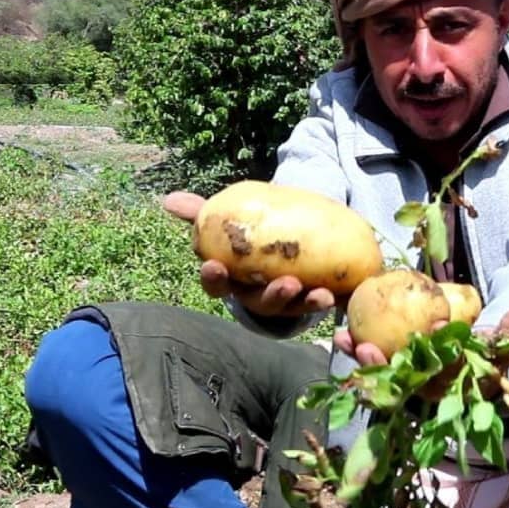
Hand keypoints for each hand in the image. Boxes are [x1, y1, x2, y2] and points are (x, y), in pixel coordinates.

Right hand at [163, 190, 335, 317]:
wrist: (285, 240)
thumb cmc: (248, 234)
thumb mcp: (226, 221)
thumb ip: (201, 212)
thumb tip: (168, 199)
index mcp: (231, 279)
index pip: (216, 284)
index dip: (214, 279)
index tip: (214, 267)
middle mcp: (257, 296)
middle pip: (260, 302)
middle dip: (273, 297)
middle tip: (286, 284)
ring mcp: (286, 303)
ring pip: (293, 308)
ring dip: (307, 303)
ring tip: (321, 294)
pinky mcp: (310, 300)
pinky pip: (320, 304)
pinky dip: (330, 301)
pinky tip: (340, 292)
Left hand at [333, 307, 508, 400]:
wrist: (472, 360)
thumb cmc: (485, 355)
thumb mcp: (500, 345)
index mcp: (451, 385)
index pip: (440, 372)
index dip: (432, 356)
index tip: (431, 330)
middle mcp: (425, 387)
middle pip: (400, 378)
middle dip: (382, 367)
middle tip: (367, 349)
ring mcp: (404, 379)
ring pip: (379, 371)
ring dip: (359, 357)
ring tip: (343, 338)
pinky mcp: (389, 367)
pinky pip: (370, 357)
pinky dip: (354, 346)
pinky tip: (338, 329)